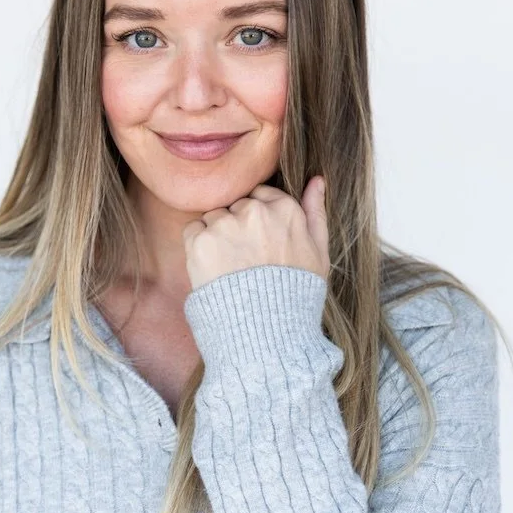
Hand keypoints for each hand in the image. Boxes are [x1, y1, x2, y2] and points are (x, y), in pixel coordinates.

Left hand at [182, 176, 328, 291]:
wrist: (266, 332)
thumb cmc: (297, 294)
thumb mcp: (319, 253)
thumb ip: (316, 212)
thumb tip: (317, 180)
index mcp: (284, 209)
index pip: (260, 195)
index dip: (258, 220)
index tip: (260, 243)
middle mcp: (254, 211)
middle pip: (235, 205)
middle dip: (237, 226)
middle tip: (245, 260)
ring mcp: (225, 225)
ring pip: (213, 217)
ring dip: (217, 235)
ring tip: (230, 268)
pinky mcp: (200, 242)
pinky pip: (193, 230)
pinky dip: (198, 246)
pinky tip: (215, 270)